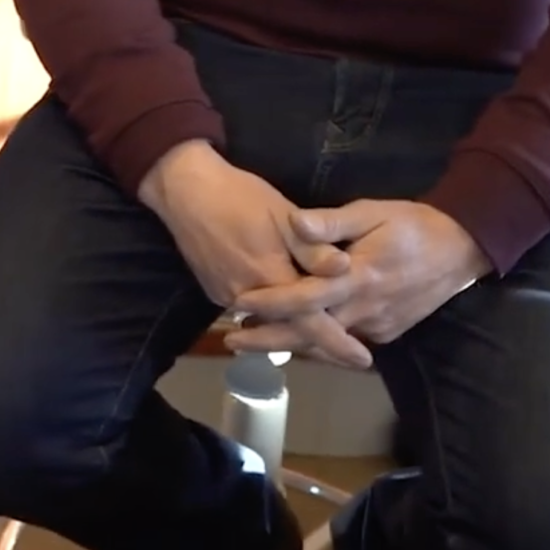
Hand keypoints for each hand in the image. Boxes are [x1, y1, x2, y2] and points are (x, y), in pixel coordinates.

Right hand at [138, 143, 373, 369]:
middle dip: (321, 346)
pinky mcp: (215, 291)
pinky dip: (272, 316)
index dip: (339, 343)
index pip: (312, 322)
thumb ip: (313, 247)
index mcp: (271, 278)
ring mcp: (227, 297)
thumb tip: (347, 269)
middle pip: (291, 330)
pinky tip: (284, 309)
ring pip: (269, 323)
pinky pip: (250, 312)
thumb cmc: (239, 196)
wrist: (184, 189)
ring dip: (296, 330)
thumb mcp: (282, 214)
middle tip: (350, 354)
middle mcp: (248, 298)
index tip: (365, 359)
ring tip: (324, 336)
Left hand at [225, 200, 492, 351]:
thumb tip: (293, 223)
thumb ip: (331, 223)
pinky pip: (347, 341)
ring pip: (326, 342)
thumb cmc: (412, 223)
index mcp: (357, 278)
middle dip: (269, 339)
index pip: (303, 297)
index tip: (238, 303)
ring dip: (291, 343)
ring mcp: (377, 326)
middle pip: (309, 332)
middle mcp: (364, 310)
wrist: (462, 248)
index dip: (269, 303)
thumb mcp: (371, 212)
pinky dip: (320, 342)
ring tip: (254, 340)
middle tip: (232, 341)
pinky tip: (298, 336)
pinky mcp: (388, 332)